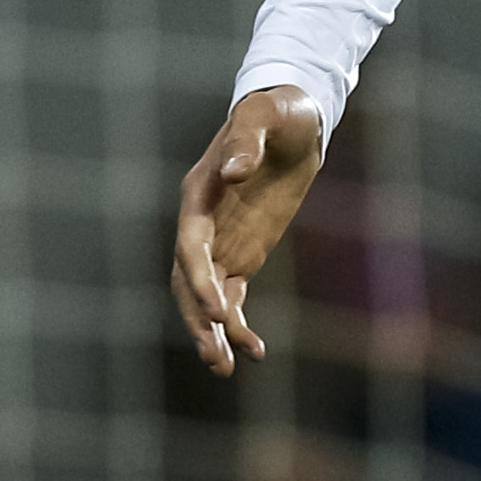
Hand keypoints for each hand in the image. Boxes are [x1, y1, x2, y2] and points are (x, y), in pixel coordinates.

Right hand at [168, 85, 324, 375]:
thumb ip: (247, 141)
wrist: (292, 117)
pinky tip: (255, 353)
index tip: (218, 312)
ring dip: (213, 332)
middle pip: (187, 281)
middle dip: (198, 319)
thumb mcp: (264, 116)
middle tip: (216, 357)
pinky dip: (238, 325)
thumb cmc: (275, 111)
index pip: (190, 246)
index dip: (199, 280)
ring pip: (206, 297)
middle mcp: (202, 223)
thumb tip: (235, 169)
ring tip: (226, 370)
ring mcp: (220, 241)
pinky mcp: (242, 253)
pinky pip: (233, 295)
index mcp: (199, 193)